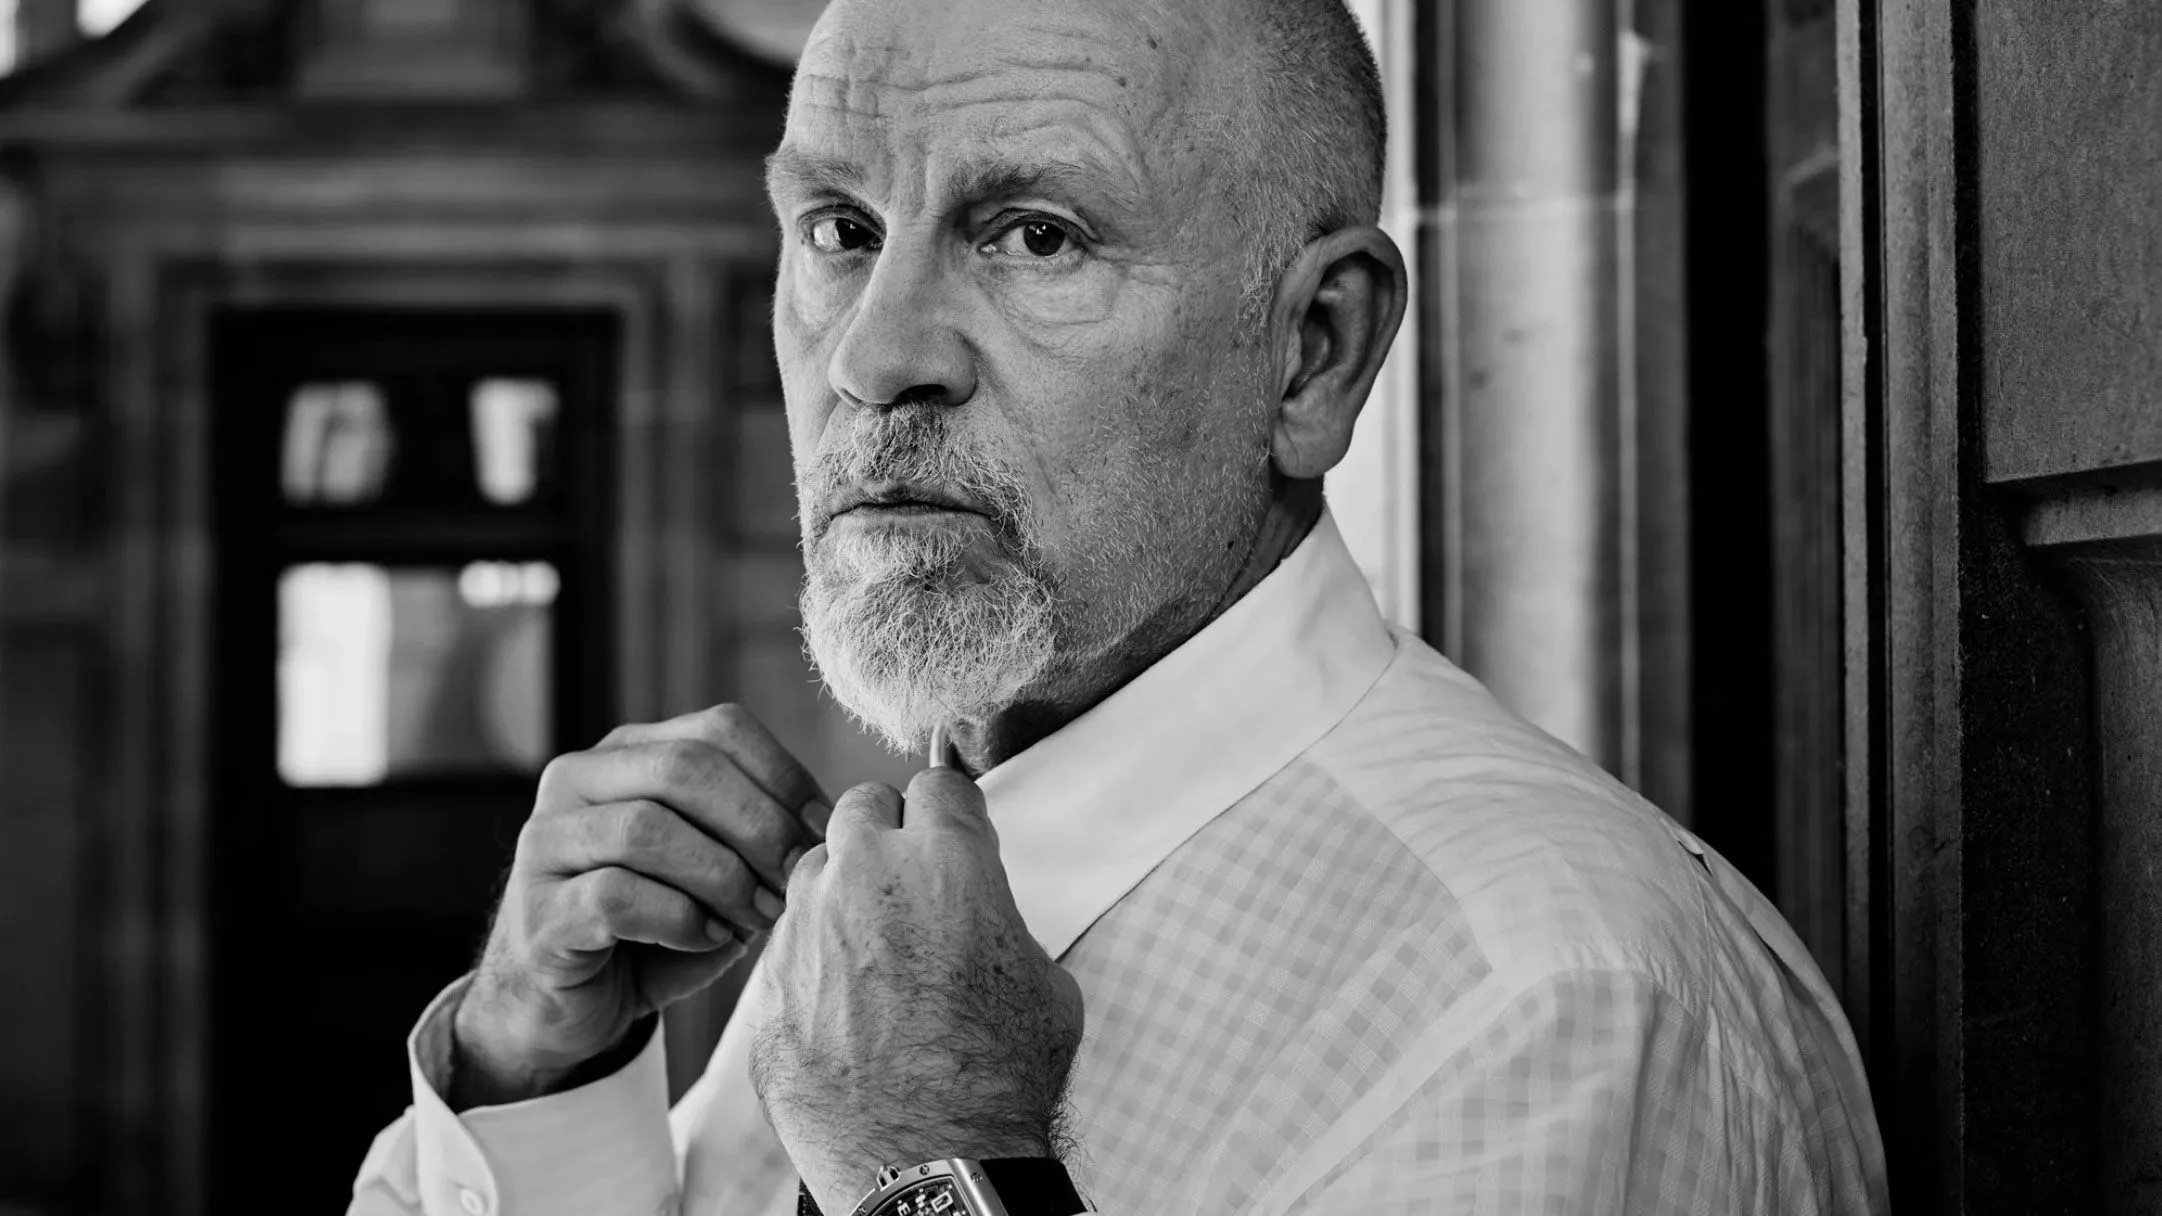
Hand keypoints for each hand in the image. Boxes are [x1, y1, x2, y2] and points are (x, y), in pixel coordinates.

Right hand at [452, 704, 830, 1107]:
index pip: (719, 728)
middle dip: (758, 824)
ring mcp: (547, 842)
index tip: (824, 830)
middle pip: (685, 767)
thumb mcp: (716, 866)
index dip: (783, 776)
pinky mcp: (538, 910)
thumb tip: (835, 820)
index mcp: (630, 751)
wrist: (571, 1007)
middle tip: (796, 876)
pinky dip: (679, 920)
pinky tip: (708, 940)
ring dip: (722, 876)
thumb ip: (757, 832)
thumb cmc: (657, 929)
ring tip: (757, 915)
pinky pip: (615, 895)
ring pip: (647, 828)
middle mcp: (578, 779)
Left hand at [747, 768, 1084, 1215]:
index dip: (951, 810)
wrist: (931, 1162)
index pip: (937, 781)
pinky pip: (788, 942)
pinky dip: (813, 956)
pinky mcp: (771, 982)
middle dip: (887, 832)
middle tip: (909, 880)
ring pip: (814, 869)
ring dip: (841, 890)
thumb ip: (1003, 922)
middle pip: (862, 805)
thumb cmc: (1000, 1078)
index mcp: (945, 860)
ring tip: (873, 946)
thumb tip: (987, 920)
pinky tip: (844, 1003)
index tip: (955, 832)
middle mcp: (865, 876)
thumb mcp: (1042, 981)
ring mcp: (806, 927)